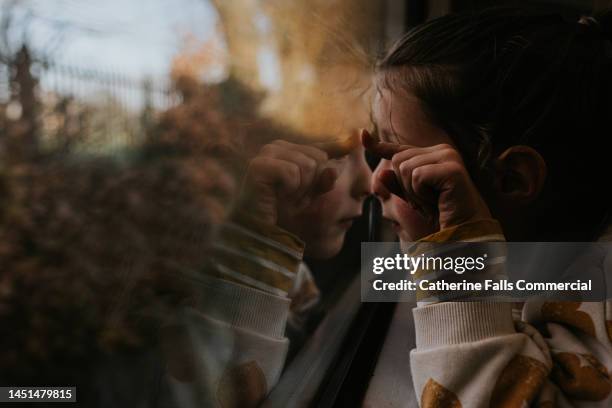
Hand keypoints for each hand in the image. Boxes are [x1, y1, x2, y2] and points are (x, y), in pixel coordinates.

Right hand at [241, 136, 355, 225]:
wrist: (261, 235)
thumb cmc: (285, 215)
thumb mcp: (314, 191)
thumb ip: (329, 169)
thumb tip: (357, 136)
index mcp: (288, 149)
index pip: (322, 154)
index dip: (318, 181)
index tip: (299, 195)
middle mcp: (275, 147)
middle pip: (317, 159)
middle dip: (310, 185)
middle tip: (290, 199)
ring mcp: (265, 155)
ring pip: (307, 165)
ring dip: (300, 190)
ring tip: (283, 199)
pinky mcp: (257, 166)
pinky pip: (292, 173)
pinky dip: (290, 190)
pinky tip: (276, 198)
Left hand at [363, 129, 490, 229]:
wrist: (463, 230)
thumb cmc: (440, 214)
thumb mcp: (412, 198)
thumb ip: (397, 185)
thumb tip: (381, 172)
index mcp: (433, 154)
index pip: (400, 149)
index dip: (379, 146)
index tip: (362, 135)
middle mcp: (442, 150)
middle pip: (398, 160)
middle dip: (404, 186)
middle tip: (427, 200)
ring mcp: (448, 157)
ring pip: (405, 168)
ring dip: (413, 192)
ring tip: (434, 200)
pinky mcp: (451, 168)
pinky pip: (417, 177)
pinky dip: (421, 194)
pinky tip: (438, 200)